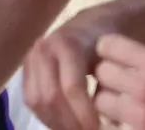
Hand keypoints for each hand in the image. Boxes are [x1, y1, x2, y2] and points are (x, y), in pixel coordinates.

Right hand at [23, 13, 107, 129]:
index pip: (72, 88)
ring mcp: (31, 58)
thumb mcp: (117, 61)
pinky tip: (65, 124)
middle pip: (49, 97)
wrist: (92, 26)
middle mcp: (44, 49)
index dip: (85, 114)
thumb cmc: (109, 46)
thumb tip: (114, 123)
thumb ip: (114, 88)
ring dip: (56, 123)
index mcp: (67, 44)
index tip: (100, 129)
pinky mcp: (26, 69)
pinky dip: (47, 117)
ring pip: (36, 101)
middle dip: (69, 123)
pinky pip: (31, 99)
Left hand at [91, 35, 144, 129]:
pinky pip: (107, 125)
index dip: (109, 55)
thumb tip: (107, 61)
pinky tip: (132, 126)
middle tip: (124, 93)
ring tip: (130, 113)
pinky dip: (114, 125)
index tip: (116, 64)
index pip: (108, 44)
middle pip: (100, 72)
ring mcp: (139, 114)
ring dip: (109, 107)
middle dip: (109, 82)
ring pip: (100, 100)